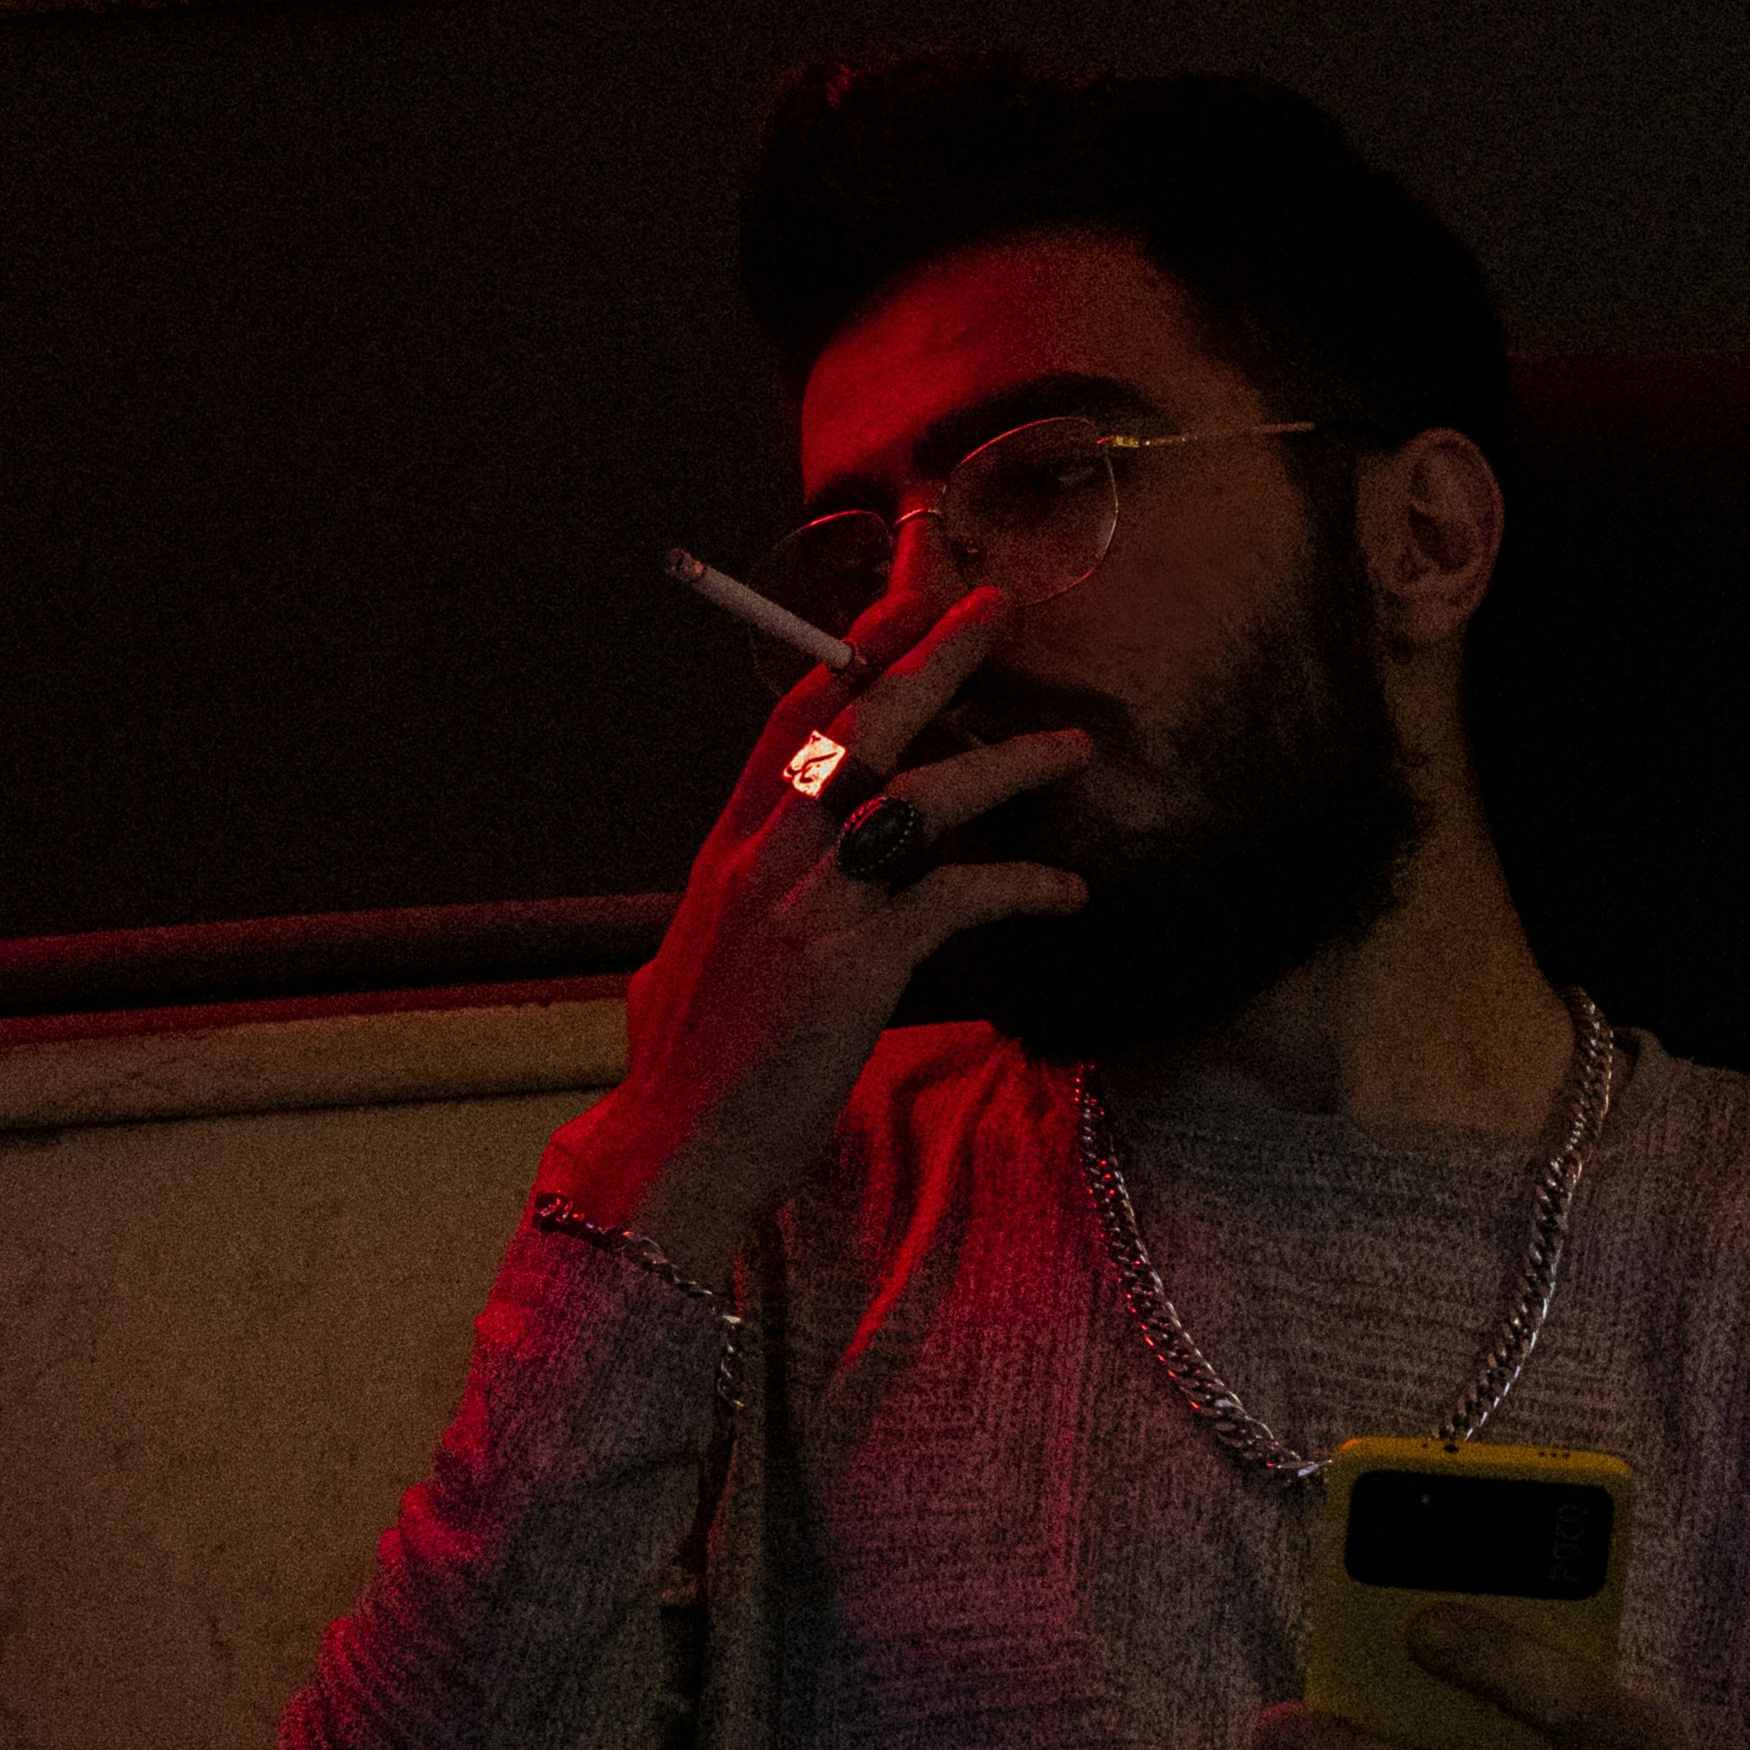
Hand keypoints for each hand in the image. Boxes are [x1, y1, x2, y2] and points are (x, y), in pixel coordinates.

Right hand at [550, 588, 1094, 1276]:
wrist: (674, 1151)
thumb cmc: (686, 1071)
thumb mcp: (694, 958)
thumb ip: (739, 905)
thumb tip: (767, 890)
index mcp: (728, 847)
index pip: (794, 718)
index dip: (852, 650)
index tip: (906, 598)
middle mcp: (763, 855)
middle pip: (857, 719)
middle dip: (930, 651)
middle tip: (992, 602)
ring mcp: (808, 902)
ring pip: (922, 792)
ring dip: (1007, 760)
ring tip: (1075, 746)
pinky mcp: (854, 961)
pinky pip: (960, 893)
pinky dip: (1023, 884)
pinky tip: (1069, 891)